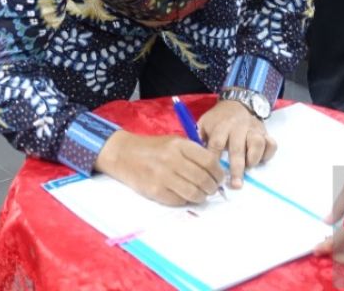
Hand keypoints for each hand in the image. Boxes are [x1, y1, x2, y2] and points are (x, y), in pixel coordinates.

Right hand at [94, 130, 225, 205]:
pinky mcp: (155, 190)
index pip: (209, 160)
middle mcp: (172, 159)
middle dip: (212, 187)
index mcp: (179, 144)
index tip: (219, 177)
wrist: (123, 154)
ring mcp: (163, 176)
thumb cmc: (153, 148)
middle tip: (212, 189)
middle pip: (203, 178)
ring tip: (201, 195)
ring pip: (194, 193)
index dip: (218, 172)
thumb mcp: (173, 142)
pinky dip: (186, 201)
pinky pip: (179, 200)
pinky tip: (185, 196)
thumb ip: (193, 153)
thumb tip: (215, 170)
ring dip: (202, 197)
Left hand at [198, 99, 276, 187]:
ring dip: (253, 159)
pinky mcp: (265, 132)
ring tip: (249, 168)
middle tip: (236, 185)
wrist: (237, 102)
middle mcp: (238, 127)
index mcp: (221, 125)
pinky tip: (260, 160)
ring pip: (257, 144)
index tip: (212, 173)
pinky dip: (268, 154)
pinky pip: (271, 144)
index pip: (217, 143)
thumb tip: (194, 159)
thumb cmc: (218, 119)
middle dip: (237, 169)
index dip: (215, 159)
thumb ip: (199, 140)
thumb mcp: (204, 124)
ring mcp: (253, 129)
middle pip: (238, 148)